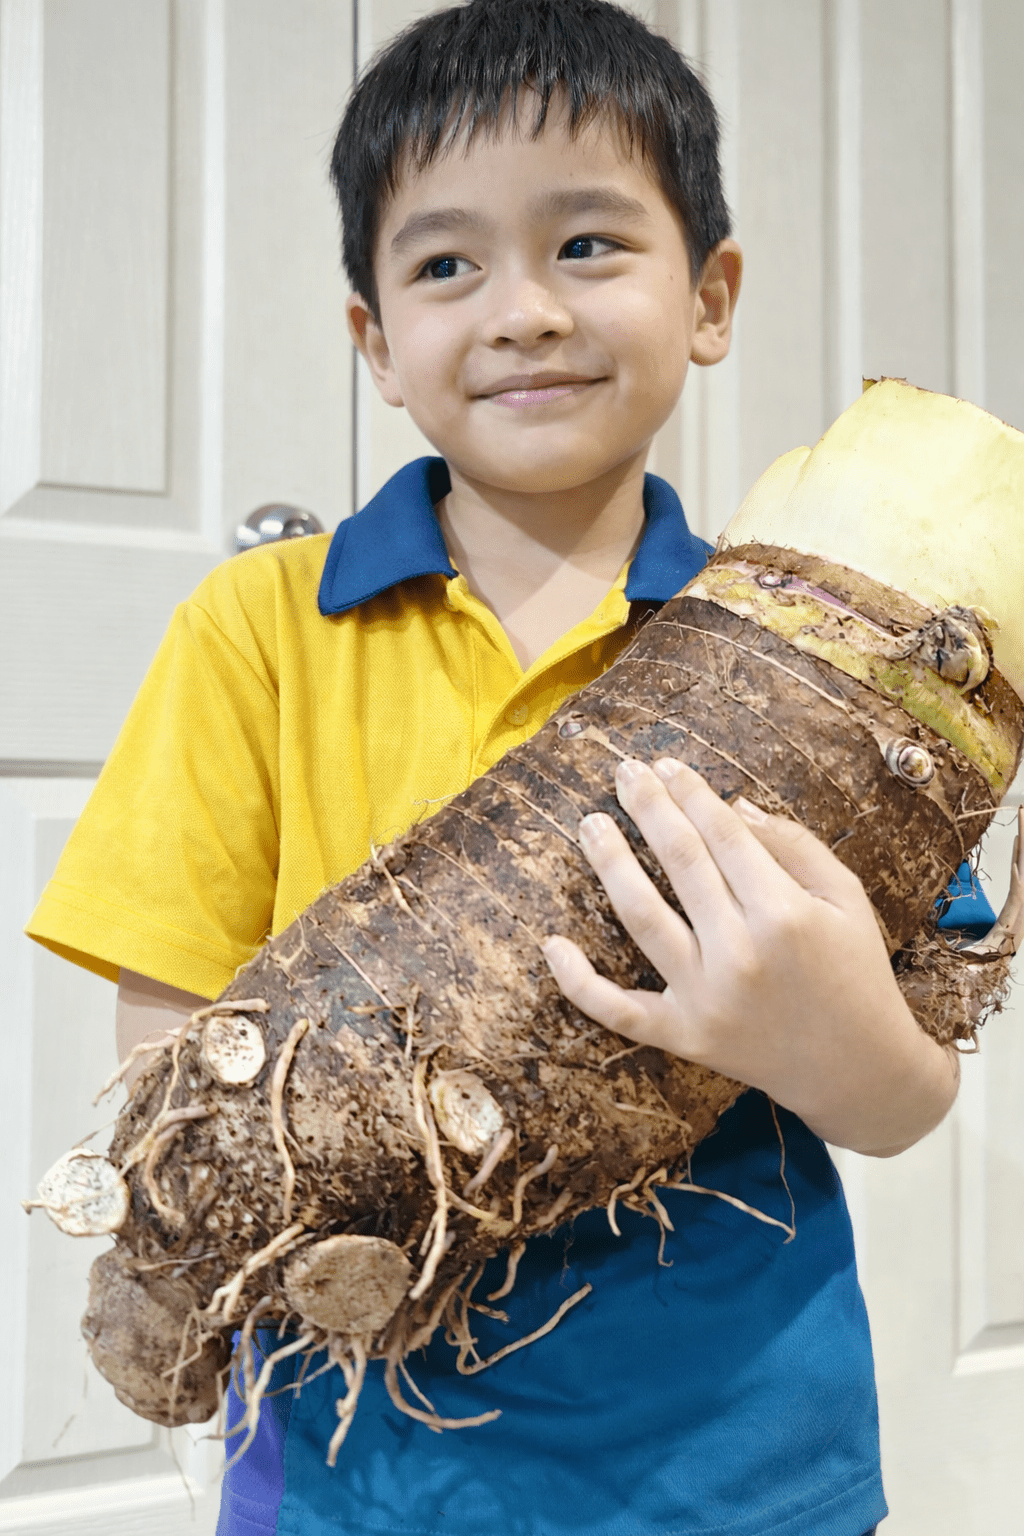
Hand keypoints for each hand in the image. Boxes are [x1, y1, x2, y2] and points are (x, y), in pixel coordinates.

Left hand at [543, 758, 958, 1155]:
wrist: (858, 1071)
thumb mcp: (847, 898)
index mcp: (786, 914)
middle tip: (624, 772)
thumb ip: (795, 846)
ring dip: (610, 864)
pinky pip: (619, 1010)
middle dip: (649, 809)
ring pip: (643, 917)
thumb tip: (734, 806)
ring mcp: (706, 998)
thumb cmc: (856, 973)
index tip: (668, 765)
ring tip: (591, 823)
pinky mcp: (685, 1036)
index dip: (691, 794)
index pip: (723, 835)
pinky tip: (552, 945)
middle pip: (680, 862)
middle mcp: (740, 953)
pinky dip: (579, 982)